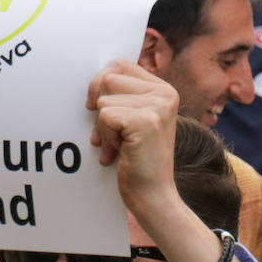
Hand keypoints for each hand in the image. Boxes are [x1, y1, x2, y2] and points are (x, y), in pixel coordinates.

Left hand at [86, 60, 180, 219]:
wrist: (153, 195)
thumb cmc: (139, 160)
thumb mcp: (135, 121)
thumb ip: (124, 98)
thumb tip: (95, 81)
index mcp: (164, 90)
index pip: (120, 65)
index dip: (101, 85)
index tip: (99, 110)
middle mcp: (165, 94)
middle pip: (109, 78)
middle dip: (100, 108)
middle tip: (110, 134)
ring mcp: (158, 106)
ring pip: (104, 100)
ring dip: (103, 127)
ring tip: (119, 146)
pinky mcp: (146, 121)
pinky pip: (105, 116)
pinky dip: (106, 138)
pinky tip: (120, 152)